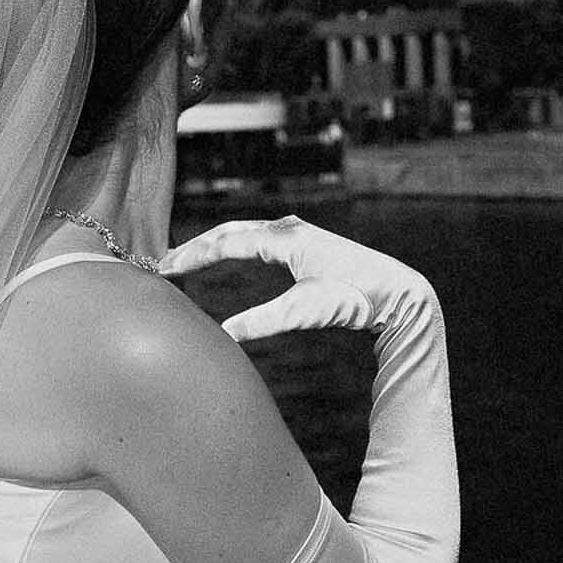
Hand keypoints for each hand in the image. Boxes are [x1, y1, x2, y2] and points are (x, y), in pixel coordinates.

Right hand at [160, 215, 432, 344]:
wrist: (396, 290)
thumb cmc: (353, 298)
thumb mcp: (305, 312)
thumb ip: (263, 322)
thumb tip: (223, 333)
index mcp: (283, 238)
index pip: (225, 241)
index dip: (192, 256)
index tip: (165, 268)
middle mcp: (288, 228)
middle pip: (230, 231)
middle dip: (197, 246)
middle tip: (167, 262)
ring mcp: (298, 233)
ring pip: (245, 232)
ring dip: (216, 243)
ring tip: (190, 258)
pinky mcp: (306, 243)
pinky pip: (260, 238)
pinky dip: (237, 245)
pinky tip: (232, 255)